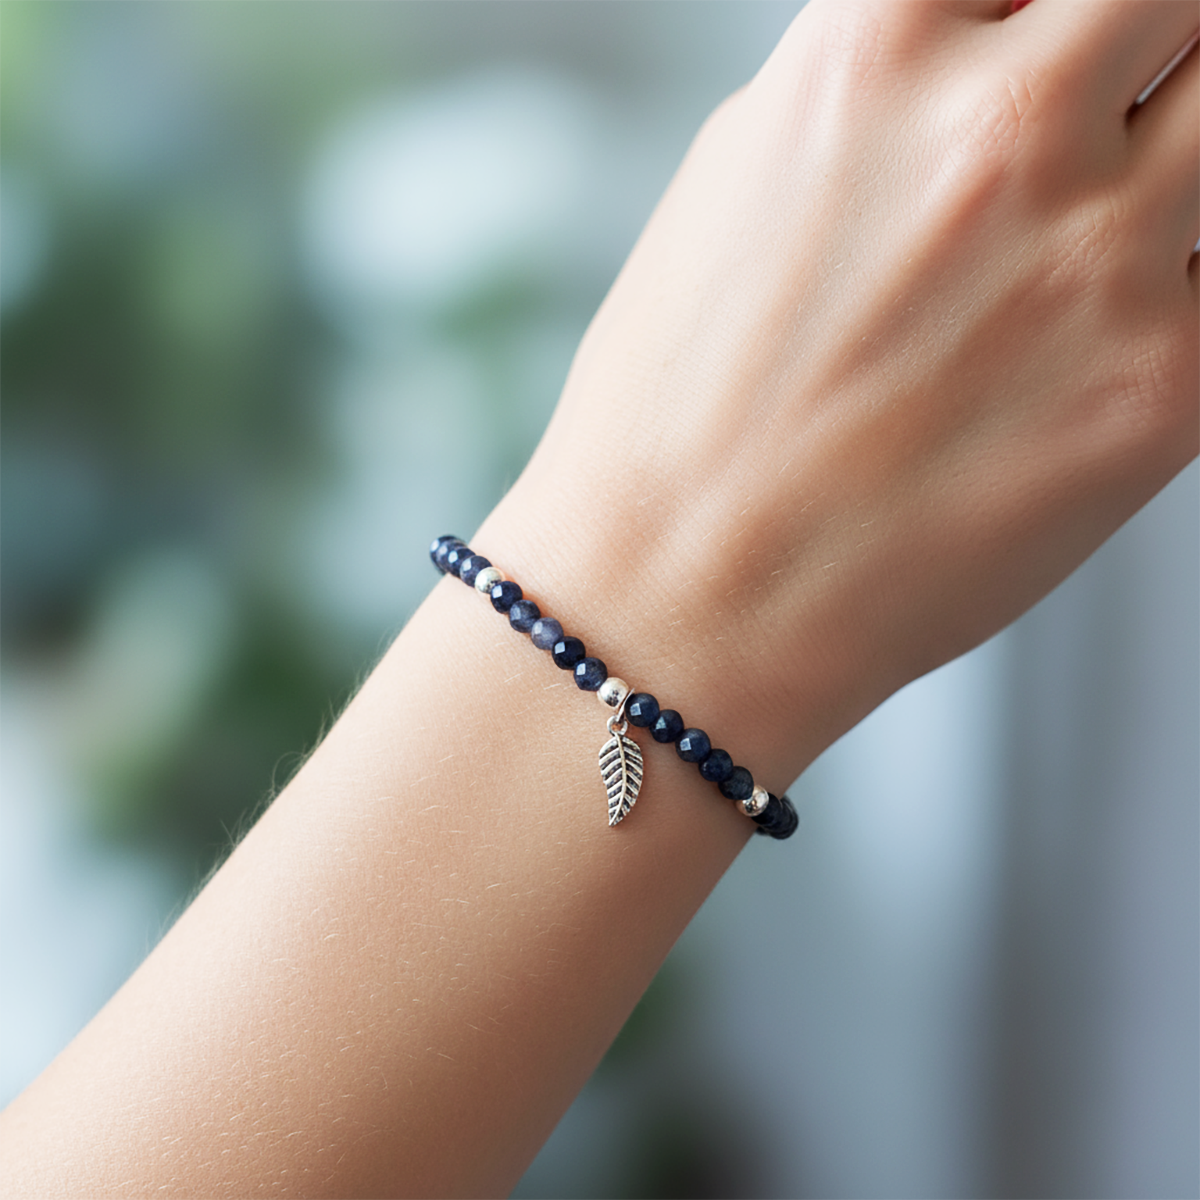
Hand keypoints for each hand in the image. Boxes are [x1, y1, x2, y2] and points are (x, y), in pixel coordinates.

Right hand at [484, 0, 1199, 779]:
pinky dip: (1186, 279)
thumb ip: (873, 90)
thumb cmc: (674, 420)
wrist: (678, 598)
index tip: (1069, 46)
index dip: (1057, 9)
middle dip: (1150, 41)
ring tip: (1101, 223)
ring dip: (1178, 155)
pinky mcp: (1164, 392)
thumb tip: (970, 51)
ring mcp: (1098, 260)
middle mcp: (999, 133)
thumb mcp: (737, 188)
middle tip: (1115, 108)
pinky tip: (1106, 323)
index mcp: (869, 56)